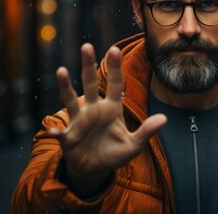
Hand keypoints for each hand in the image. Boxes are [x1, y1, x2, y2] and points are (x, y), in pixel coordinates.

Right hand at [49, 44, 166, 195]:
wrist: (95, 169)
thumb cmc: (114, 153)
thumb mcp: (133, 145)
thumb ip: (146, 131)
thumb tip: (164, 118)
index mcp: (111, 109)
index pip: (114, 84)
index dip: (115, 68)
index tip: (115, 49)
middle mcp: (94, 109)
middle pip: (90, 83)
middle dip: (88, 66)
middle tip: (86, 46)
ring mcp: (79, 121)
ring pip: (71, 100)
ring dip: (65, 86)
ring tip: (62, 71)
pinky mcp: (68, 136)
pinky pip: (60, 132)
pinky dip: (56, 131)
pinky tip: (53, 131)